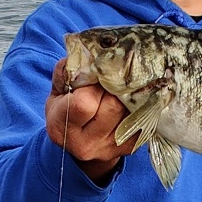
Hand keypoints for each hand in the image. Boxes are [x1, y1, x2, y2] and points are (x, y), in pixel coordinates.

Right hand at [46, 58, 137, 184]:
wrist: (78, 140)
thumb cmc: (66, 109)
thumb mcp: (58, 90)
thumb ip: (66, 72)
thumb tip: (87, 54)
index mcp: (63, 127)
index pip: (85, 103)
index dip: (92, 83)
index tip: (94, 73)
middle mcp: (88, 143)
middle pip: (113, 106)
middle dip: (114, 86)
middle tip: (113, 76)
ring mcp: (111, 147)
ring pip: (132, 110)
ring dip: (130, 93)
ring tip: (125, 84)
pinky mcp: (131, 146)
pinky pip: (144, 118)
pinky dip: (140, 104)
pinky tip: (134, 96)